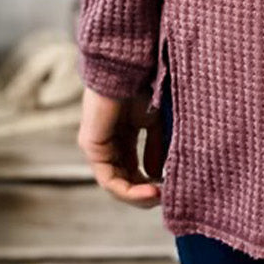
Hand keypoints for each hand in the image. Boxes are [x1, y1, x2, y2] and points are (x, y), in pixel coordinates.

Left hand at [77, 85, 165, 206]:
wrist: (130, 66)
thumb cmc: (144, 86)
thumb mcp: (156, 122)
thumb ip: (156, 148)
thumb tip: (155, 176)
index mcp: (123, 136)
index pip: (134, 170)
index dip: (151, 184)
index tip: (171, 189)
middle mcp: (108, 144)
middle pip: (124, 181)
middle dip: (145, 195)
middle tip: (166, 198)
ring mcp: (98, 146)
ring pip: (115, 184)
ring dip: (138, 196)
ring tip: (158, 197)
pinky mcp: (91, 146)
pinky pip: (108, 178)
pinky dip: (128, 189)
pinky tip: (149, 190)